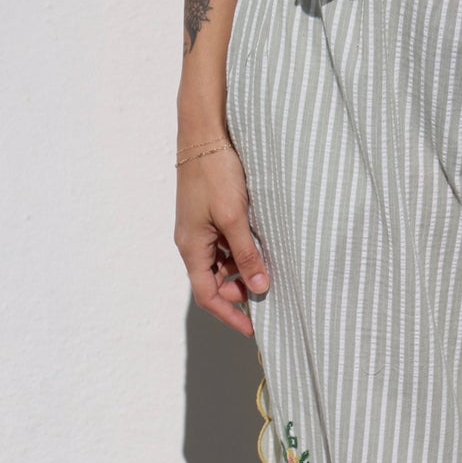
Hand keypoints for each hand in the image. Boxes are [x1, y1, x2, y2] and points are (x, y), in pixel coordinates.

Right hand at [174, 143, 269, 337]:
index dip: (230, 315)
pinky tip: (263, 245)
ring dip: (244, 270)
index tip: (253, 329)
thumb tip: (261, 287)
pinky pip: (226, 244)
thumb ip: (247, 254)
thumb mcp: (235, 217)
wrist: (205, 133)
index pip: (208, 295)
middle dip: (240, 292)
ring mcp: (200, 228)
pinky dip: (243, 251)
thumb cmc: (216, 173)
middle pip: (215, 282)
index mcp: (191, 247)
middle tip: (270, 291)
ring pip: (223, 263)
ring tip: (270, 269)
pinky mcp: (210, 215)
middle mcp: (192, 242)